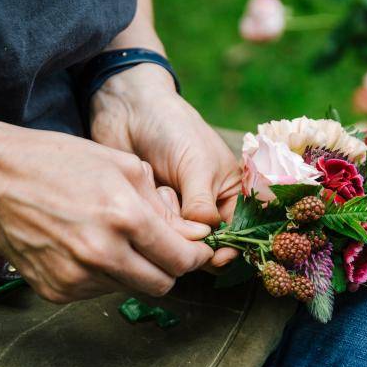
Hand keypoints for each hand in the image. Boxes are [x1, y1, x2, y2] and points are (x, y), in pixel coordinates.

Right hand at [0, 119, 213, 302]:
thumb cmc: (57, 162)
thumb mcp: (122, 167)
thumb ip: (162, 207)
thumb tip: (195, 236)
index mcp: (124, 218)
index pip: (180, 260)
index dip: (195, 257)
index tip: (196, 250)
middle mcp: (102, 254)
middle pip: (161, 285)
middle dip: (169, 268)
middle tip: (162, 248)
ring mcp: (76, 277)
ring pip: (129, 288)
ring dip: (133, 269)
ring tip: (112, 237)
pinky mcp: (56, 291)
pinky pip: (96, 291)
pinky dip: (102, 274)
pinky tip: (85, 246)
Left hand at [90, 64, 240, 267]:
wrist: (129, 109)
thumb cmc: (174, 129)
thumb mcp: (197, 165)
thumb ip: (202, 205)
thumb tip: (203, 242)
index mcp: (229, 195)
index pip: (236, 233)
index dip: (227, 249)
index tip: (214, 257)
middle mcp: (205, 208)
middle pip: (206, 246)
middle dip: (193, 241)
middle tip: (180, 232)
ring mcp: (176, 212)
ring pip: (177, 242)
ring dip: (169, 228)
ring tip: (162, 197)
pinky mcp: (150, 213)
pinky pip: (152, 232)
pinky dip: (149, 220)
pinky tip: (146, 194)